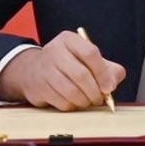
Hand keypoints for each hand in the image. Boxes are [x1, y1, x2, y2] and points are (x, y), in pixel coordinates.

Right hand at [0, 29, 125, 110]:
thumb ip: (109, 70)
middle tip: (99, 99)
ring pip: (71, 91)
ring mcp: (44, 70)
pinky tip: (74, 102)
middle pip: (81, 75)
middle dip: (94, 91)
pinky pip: (61, 102)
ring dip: (85, 101)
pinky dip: (72, 106)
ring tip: (88, 101)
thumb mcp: (89, 60)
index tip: (109, 87)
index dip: (103, 73)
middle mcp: (54, 51)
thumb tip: (111, 85)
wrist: (33, 70)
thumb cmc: (69, 64)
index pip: (90, 53)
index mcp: (69, 40)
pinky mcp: (38, 88)